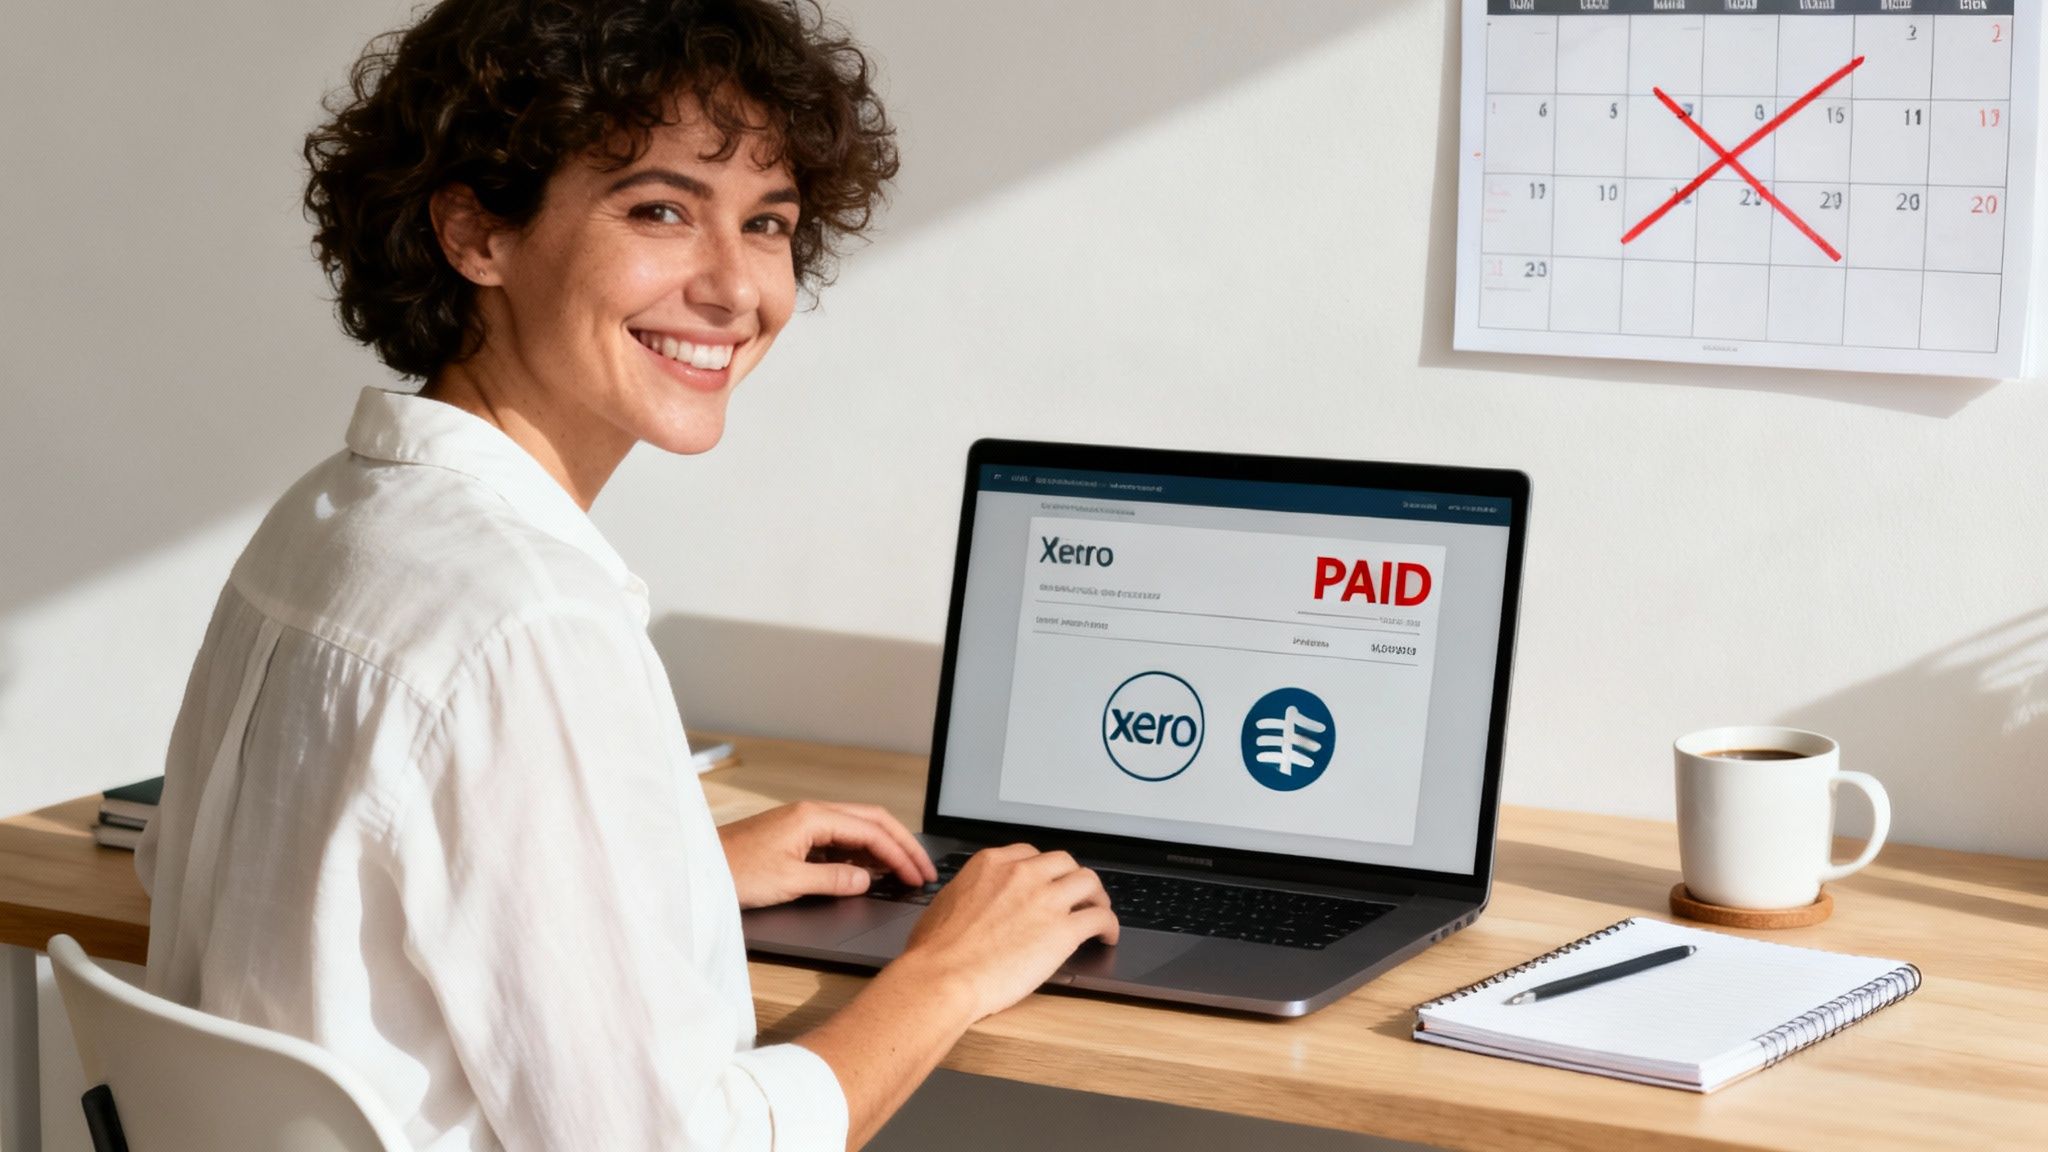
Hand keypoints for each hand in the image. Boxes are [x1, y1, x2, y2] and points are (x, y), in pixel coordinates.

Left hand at [716, 801, 936, 908]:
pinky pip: (838, 842)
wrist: (698, 870)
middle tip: (923, 870)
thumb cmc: (734, 872)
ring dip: (882, 850)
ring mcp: (802, 824)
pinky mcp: (794, 838)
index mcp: (812, 817)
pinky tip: (868, 873)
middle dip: (901, 845)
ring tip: (903, 873)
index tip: (917, 876)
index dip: (899, 854)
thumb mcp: (789, 882)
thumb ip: (834, 880)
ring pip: (856, 830)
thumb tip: (867, 880)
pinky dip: (860, 855)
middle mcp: (810, 814)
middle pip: (871, 821)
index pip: (871, 831)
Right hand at [899, 844, 1119, 1020]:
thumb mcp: (946, 903)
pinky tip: (1107, 936)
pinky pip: (1100, 918)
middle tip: (1076, 894)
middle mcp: (1022, 874)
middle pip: (1064, 862)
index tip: (1046, 882)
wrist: (942, 976)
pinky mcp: (1064, 930)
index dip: (1043, 870)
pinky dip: (1109, 925)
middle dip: (1072, 877)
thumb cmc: (935, 950)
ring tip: (1099, 911)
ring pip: (1088, 882)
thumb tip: (970, 904)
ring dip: (1097, 896)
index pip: (1030, 854)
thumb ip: (967, 894)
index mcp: (992, 865)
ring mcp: (1046, 900)